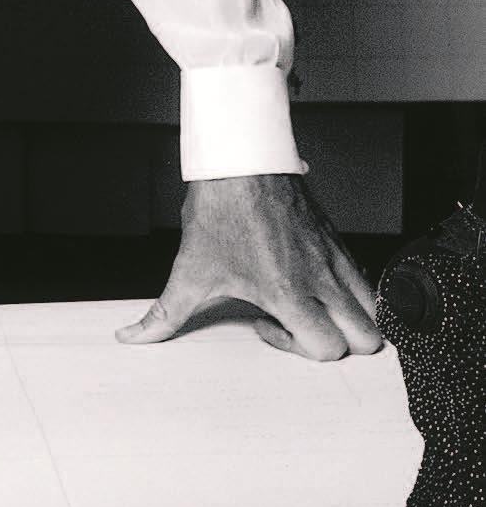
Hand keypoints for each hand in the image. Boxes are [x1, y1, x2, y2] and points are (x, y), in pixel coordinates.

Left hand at [117, 173, 382, 360]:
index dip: (299, 349)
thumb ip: (164, 314)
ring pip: (373, 309)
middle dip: (340, 345)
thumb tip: (133, 337)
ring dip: (352, 320)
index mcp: (287, 292)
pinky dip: (352, 292)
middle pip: (366, 338)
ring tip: (314, 308)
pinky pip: (364, 278)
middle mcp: (320, 279)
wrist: (239, 158)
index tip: (267, 325)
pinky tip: (315, 282)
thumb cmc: (220, 209)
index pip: (328, 348)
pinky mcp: (336, 240)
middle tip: (300, 325)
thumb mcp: (190, 268)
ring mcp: (333, 259)